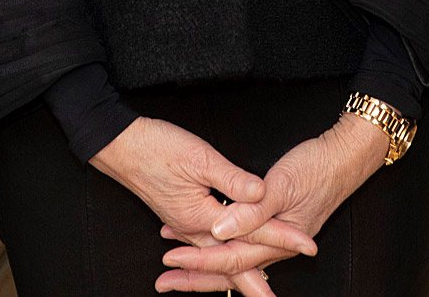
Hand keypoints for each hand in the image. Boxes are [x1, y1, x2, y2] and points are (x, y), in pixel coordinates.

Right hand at [89, 117, 282, 295]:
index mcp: (202, 218)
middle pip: (231, 262)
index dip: (282, 236)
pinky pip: (207, 244)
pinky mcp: (180, 215)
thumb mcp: (200, 157)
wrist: (120, 145)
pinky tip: (226, 257)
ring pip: (219, 256)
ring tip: (258, 288)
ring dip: (238, 273)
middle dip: (256, 281)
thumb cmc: (157, 147)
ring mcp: (185, 224)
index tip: (308, 244)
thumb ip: (233, 180)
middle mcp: (193, 228)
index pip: (251, 233)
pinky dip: (220, 256)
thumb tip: (261, 194)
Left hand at [157, 113, 389, 289]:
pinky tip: (204, 243)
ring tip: (175, 270)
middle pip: (230, 270)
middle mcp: (276, 246)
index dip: (199, 261)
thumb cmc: (317, 167)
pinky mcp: (275, 226)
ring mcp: (276, 238)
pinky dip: (219, 247)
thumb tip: (219, 232)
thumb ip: (251, 211)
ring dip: (204, 265)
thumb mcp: (282, 185)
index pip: (230, 259)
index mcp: (277, 241)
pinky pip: (243, 246)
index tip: (171, 260)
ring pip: (234, 260)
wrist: (346, 156)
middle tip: (164, 283)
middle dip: (197, 278)